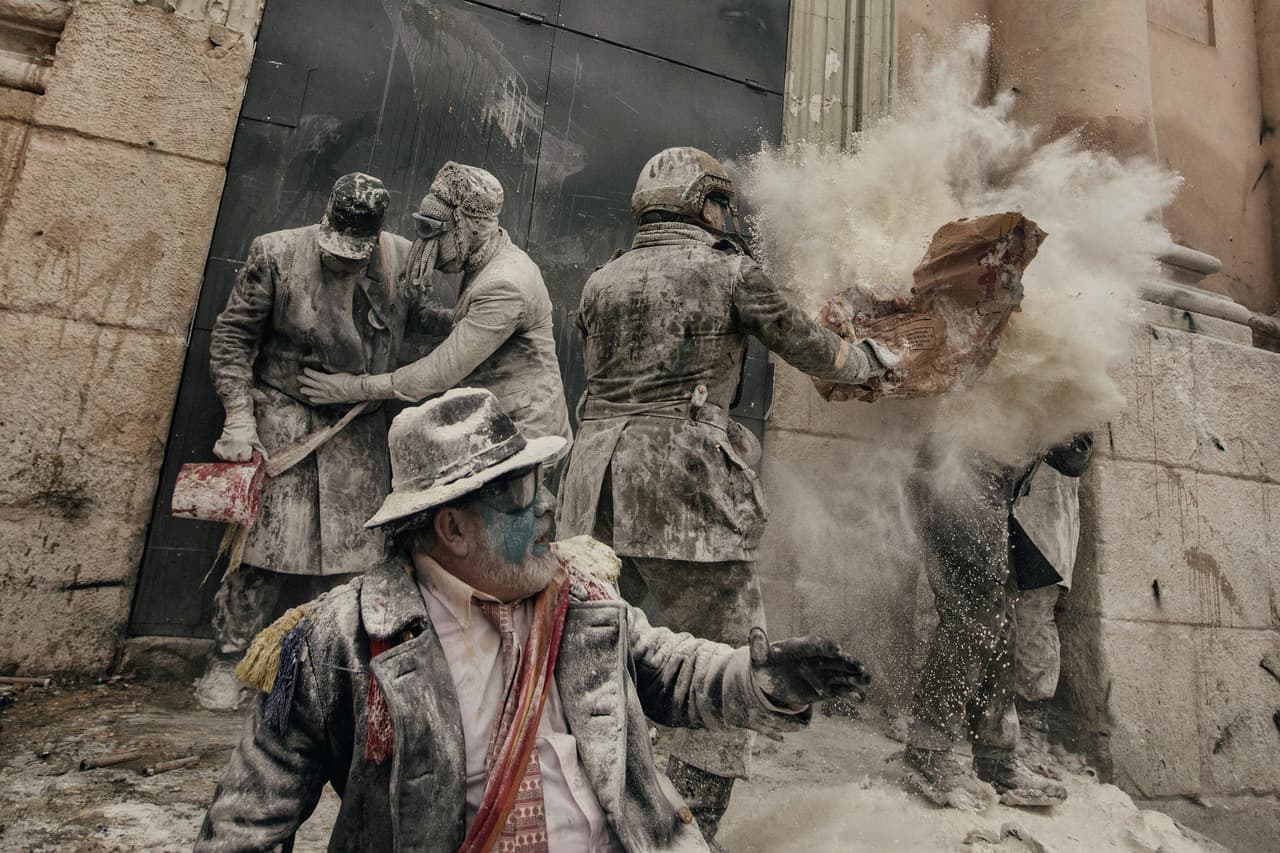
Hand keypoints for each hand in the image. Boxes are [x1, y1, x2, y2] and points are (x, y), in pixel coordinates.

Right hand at [213, 408, 264, 461]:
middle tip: (240, 449)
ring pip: (226, 458)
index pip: (245, 460)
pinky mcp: (220, 443)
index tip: (247, 452)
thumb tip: (267, 461)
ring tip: (234, 449)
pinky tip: (226, 449)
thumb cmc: (249, 431)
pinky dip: (221, 453)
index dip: (247, 457)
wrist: (239, 420)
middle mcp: (234, 448)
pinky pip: (218, 453)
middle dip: (238, 457)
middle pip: (235, 461)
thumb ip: (261, 452)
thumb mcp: (256, 441)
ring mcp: (226, 446)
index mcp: (244, 448)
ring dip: (229, 456)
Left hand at [297, 368, 370, 404]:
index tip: (305, 369)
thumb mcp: (339, 371)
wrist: (357, 389)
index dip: (308, 371)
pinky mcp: (330, 400)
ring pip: (312, 393)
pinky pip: (319, 401)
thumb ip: (330, 369)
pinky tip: (311, 398)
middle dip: (303, 380)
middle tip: (299, 378)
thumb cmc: (350, 379)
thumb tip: (324, 365)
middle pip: (310, 384)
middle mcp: (324, 388)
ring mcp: (326, 395)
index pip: (313, 375)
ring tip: (302, 389)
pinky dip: (314, 399)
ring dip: (306, 390)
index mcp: (326, 379)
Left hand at [748, 627, 870, 706]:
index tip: (836, 650)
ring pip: (842, 674)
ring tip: (867, 680)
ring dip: (855, 676)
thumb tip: (753, 630)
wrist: (772, 682)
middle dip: (847, 662)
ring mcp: (823, 674)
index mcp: (803, 647)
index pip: (817, 644)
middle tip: (859, 666)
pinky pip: (840, 691)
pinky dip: (850, 694)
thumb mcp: (760, 659)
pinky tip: (862, 698)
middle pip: (835, 658)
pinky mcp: (826, 689)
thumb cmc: (766, 666)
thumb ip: (759, 647)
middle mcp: (817, 659)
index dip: (827, 646)